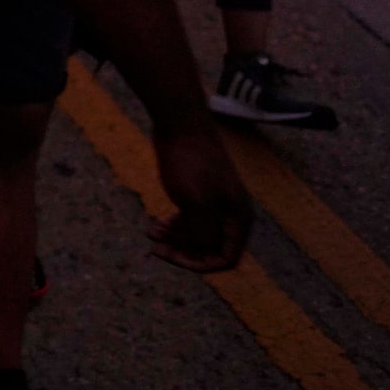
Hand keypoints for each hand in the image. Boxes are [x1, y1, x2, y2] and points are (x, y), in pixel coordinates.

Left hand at [146, 123, 251, 271]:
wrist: (181, 126)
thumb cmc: (192, 163)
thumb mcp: (196, 203)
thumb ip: (203, 233)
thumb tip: (205, 256)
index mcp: (238, 219)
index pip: (226, 258)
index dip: (200, 263)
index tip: (173, 256)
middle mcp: (231, 215)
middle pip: (209, 249)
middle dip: (183, 251)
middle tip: (156, 248)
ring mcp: (214, 204)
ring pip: (196, 235)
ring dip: (175, 240)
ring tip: (151, 234)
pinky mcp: (198, 194)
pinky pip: (189, 221)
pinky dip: (173, 227)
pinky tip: (154, 227)